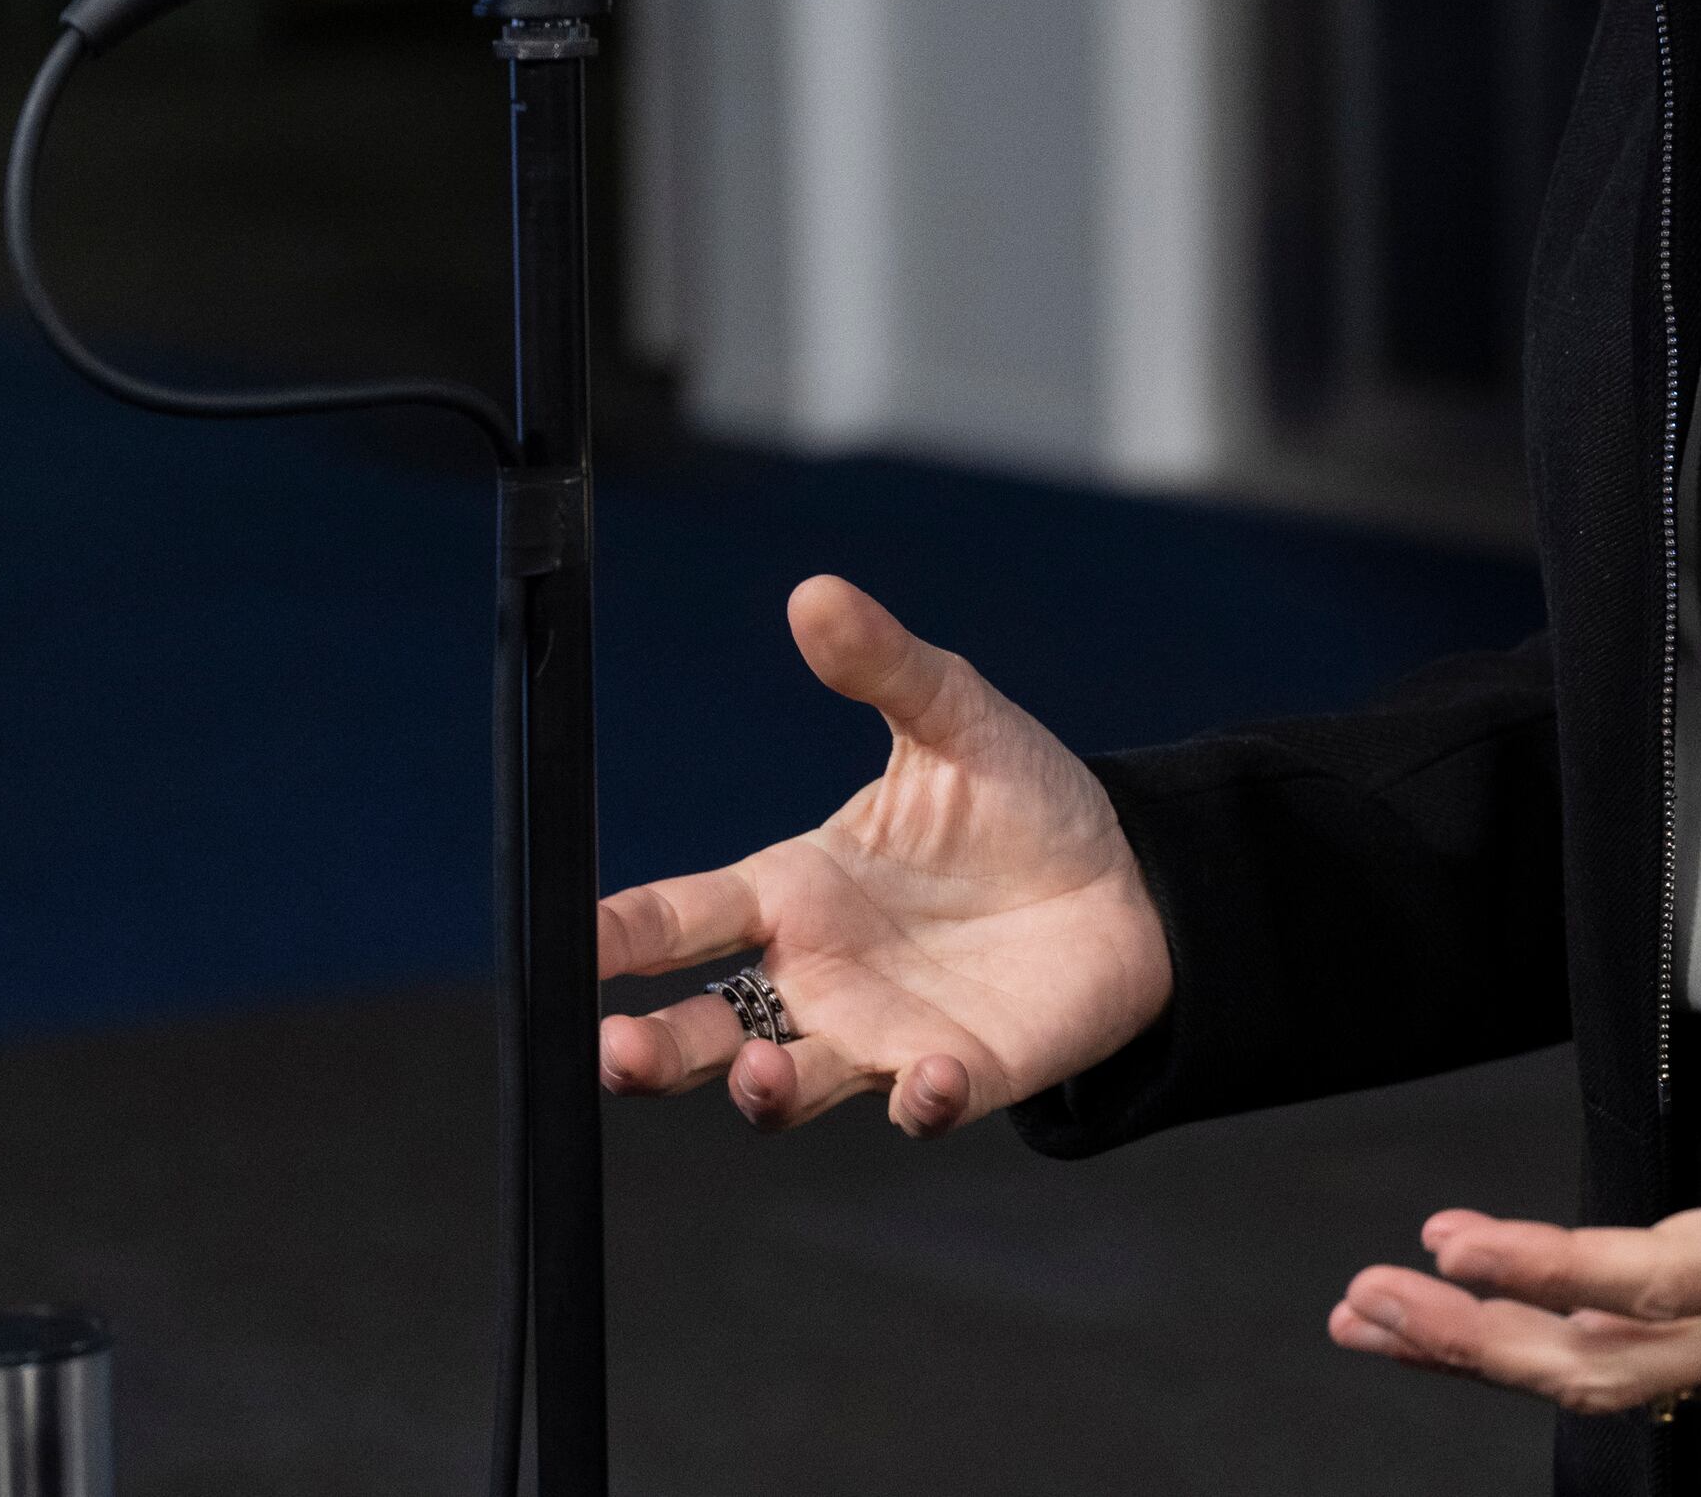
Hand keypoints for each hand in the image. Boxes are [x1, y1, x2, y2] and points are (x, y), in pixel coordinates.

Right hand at [595, 574, 1172, 1135]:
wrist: (1131, 876)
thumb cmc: (1022, 801)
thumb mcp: (955, 718)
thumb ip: (884, 667)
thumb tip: (816, 593)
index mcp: (796, 890)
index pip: (683, 918)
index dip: (620, 935)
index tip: (569, 943)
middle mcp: (820, 976)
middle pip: (705, 1032)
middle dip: (652, 1052)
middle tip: (615, 1053)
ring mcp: (883, 1035)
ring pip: (789, 1086)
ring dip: (764, 1090)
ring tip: (756, 1074)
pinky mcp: (961, 1073)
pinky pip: (922, 1106)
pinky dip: (920, 1103)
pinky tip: (928, 1080)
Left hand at [1326, 865, 1700, 1412]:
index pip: (1662, 1276)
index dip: (1550, 1265)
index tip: (1453, 1241)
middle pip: (1614, 1358)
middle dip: (1482, 1338)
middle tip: (1374, 1302)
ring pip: (1623, 1377)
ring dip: (1499, 1352)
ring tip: (1389, 1319)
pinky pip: (1652, 1365)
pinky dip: (1557, 1348)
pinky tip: (1494, 1326)